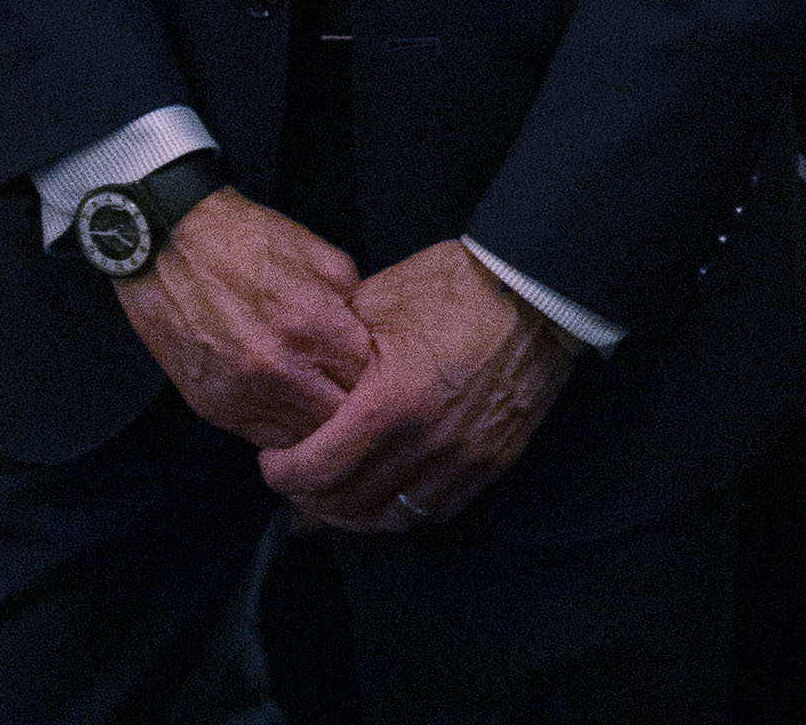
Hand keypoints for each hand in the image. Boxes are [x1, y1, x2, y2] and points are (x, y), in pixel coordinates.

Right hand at [115, 190, 373, 450]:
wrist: (164, 243)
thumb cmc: (242, 240)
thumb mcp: (316, 253)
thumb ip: (353, 300)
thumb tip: (371, 337)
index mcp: (312, 322)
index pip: (369, 380)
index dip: (378, 377)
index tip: (378, 372)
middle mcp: (278, 366)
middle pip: (341, 419)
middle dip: (354, 410)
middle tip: (356, 395)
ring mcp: (242, 393)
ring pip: (304, 440)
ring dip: (318, 424)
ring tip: (323, 404)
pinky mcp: (213, 407)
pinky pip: (264, 440)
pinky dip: (282, 429)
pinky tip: (288, 406)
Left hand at [263, 241, 573, 532]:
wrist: (533, 293)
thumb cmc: (455, 287)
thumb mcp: (377, 300)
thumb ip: (332, 345)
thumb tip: (299, 370)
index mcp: (391, 403)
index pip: (319, 467)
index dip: (284, 474)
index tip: (272, 463)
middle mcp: (427, 443)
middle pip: (351, 503)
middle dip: (311, 499)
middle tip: (295, 482)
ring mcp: (464, 459)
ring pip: (394, 517)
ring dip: (354, 514)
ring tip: (333, 496)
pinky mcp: (492, 462)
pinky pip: (437, 510)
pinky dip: (402, 511)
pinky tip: (384, 496)